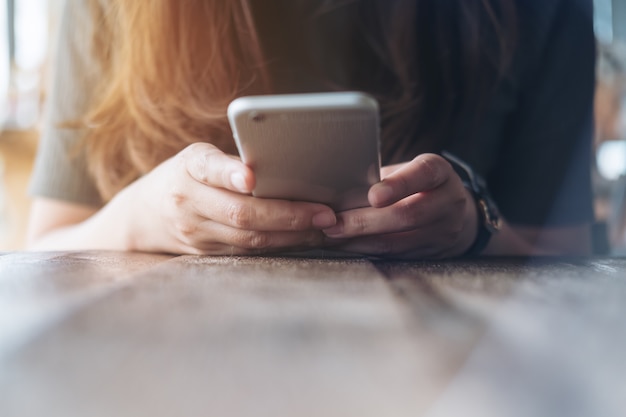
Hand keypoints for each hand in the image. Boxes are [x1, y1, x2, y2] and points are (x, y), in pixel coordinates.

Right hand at [123, 143, 336, 254]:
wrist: (144, 216)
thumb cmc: (184, 177)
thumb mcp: (198, 158)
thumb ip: (230, 163)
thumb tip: (284, 167)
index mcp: (188, 170)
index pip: (208, 169)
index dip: (230, 173)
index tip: (250, 177)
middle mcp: (188, 204)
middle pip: (241, 214)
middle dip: (288, 215)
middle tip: (325, 213)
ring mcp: (196, 235)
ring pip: (250, 240)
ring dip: (291, 236)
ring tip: (323, 228)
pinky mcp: (207, 255)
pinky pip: (248, 253)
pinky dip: (280, 247)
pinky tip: (305, 239)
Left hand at [322, 153, 477, 258]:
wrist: (453, 212)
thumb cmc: (416, 184)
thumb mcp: (408, 170)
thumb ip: (382, 176)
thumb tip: (336, 188)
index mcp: (439, 172)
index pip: (423, 174)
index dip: (399, 185)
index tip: (373, 196)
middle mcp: (448, 202)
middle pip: (408, 215)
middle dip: (366, 221)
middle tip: (334, 223)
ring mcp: (443, 232)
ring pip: (398, 242)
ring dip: (360, 240)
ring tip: (331, 236)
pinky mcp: (431, 254)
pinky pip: (394, 256)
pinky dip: (365, 251)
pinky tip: (343, 246)